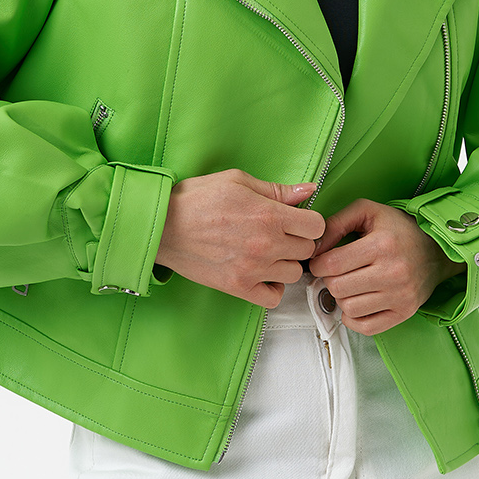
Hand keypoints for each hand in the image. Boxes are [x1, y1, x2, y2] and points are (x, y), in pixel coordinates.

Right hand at [153, 168, 325, 307]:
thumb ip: (277, 189)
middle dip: (296, 240)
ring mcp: (253, 269)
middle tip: (279, 234)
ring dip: (285, 263)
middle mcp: (266, 245)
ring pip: (294, 274)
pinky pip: (273, 297)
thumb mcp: (237, 181)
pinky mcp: (238, 287)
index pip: (316, 226)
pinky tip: (262, 273)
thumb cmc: (195, 199)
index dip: (309, 221)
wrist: (162, 226)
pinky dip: (272, 287)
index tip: (297, 220)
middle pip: (307, 250)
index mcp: (269, 215)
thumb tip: (308, 190)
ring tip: (267, 253)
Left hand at [306, 198, 465, 334]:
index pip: (332, 264)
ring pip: (349, 309)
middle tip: (336, 272)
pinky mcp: (404, 313)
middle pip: (337, 288)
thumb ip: (336, 223)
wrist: (437, 250)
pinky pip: (366, 327)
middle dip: (329, 279)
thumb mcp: (368, 212)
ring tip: (349, 285)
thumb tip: (314, 247)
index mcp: (382, 245)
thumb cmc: (400, 230)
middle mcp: (393, 273)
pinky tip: (357, 302)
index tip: (321, 261)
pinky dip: (353, 318)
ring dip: (341, 299)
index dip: (318, 263)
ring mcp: (400, 296)